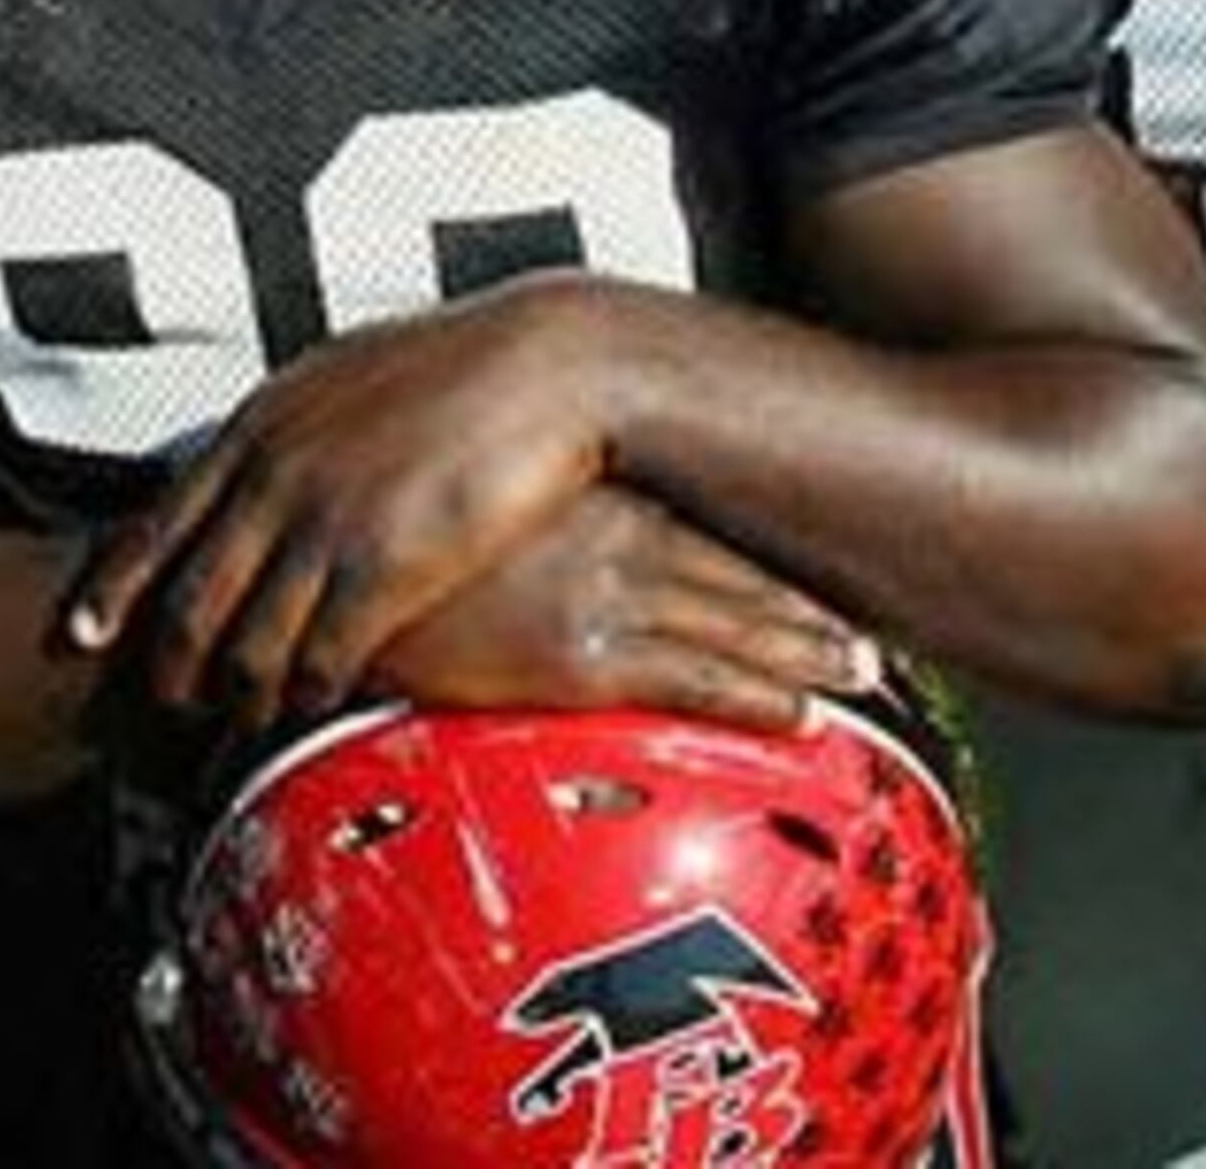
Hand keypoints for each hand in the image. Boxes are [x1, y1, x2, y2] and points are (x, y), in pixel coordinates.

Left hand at [66, 284, 615, 730]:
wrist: (553, 366)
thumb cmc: (466, 367)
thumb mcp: (350, 376)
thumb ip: (297, 423)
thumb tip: (266, 446)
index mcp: (260, 427)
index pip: (157, 522)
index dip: (114, 588)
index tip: (83, 631)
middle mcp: (273, 479)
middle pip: (187, 599)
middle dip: (167, 663)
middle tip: (165, 705)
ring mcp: (324, 526)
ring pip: (244, 644)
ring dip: (236, 694)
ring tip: (239, 722)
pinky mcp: (386, 571)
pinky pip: (318, 660)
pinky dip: (304, 696)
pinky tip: (312, 711)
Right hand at [366, 486, 880, 731]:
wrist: (329, 577)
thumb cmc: (381, 526)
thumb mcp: (452, 491)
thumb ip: (502, 492)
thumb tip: (519, 496)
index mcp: (580, 489)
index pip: (698, 509)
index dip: (770, 531)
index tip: (830, 542)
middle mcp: (607, 533)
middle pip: (735, 566)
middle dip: (809, 602)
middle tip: (876, 628)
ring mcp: (602, 593)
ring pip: (731, 624)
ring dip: (803, 651)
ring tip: (863, 672)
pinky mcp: (581, 658)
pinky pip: (691, 684)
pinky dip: (754, 699)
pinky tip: (801, 717)